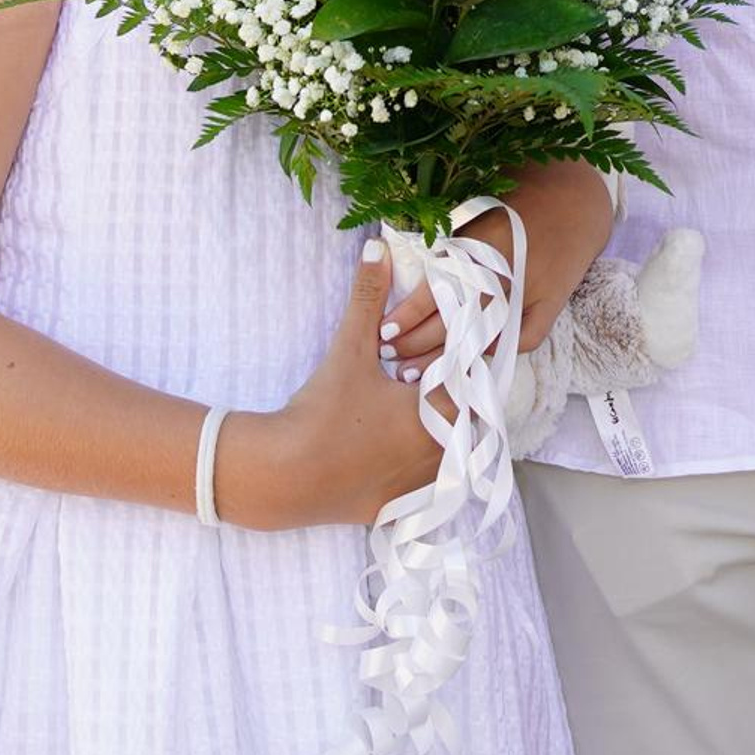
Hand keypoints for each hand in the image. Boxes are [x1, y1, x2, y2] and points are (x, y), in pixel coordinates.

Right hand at [220, 244, 444, 528]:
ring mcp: (418, 486)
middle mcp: (438, 455)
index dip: (461, 356)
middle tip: (426, 371)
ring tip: (411, 405)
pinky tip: (392, 445)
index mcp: (437, 414)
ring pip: (448, 451)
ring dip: (438, 427)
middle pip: (465, 415)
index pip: (471, 378)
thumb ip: (369, 297)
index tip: (444, 343)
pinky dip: (416, 461)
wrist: (283, 476)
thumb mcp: (350, 349)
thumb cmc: (322, 411)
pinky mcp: (396, 507)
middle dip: (451, 392)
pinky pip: (423, 482)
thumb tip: (378, 247)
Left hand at [382, 163, 615, 369]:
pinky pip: (523, 338)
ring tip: (419, 374)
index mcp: (481, 241)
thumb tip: (396, 249)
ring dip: (448, 357)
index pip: (436, 289)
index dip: (408, 313)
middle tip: (390, 357)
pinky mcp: (553, 302)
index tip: (384, 329)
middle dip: (417, 344)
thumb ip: (447, 233)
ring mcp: (532, 290)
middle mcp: (505, 270)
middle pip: (454, 319)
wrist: (577, 196)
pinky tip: (473, 360)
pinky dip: (498, 350)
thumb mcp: (477, 203)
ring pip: (483, 335)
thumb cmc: (521, 188)